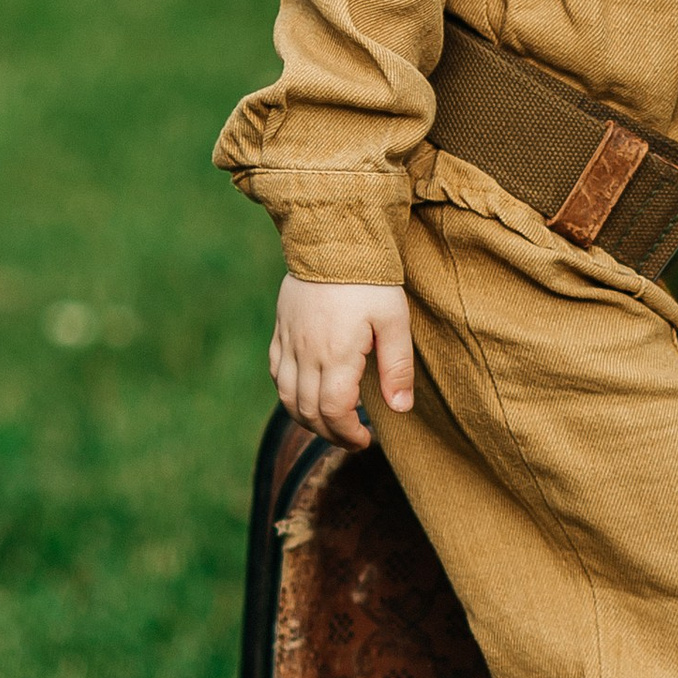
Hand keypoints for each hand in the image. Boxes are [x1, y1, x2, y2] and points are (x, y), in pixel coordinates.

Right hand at [270, 278, 413, 447]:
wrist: (333, 238)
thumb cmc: (370, 280)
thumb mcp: (394, 321)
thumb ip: (397, 367)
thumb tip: (400, 408)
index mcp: (336, 354)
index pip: (334, 411)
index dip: (348, 433)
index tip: (366, 439)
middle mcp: (306, 353)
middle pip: (308, 411)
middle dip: (330, 434)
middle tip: (352, 438)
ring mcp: (289, 341)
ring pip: (287, 397)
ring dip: (307, 419)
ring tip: (331, 424)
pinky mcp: (281, 329)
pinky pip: (277, 372)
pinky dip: (288, 393)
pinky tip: (306, 396)